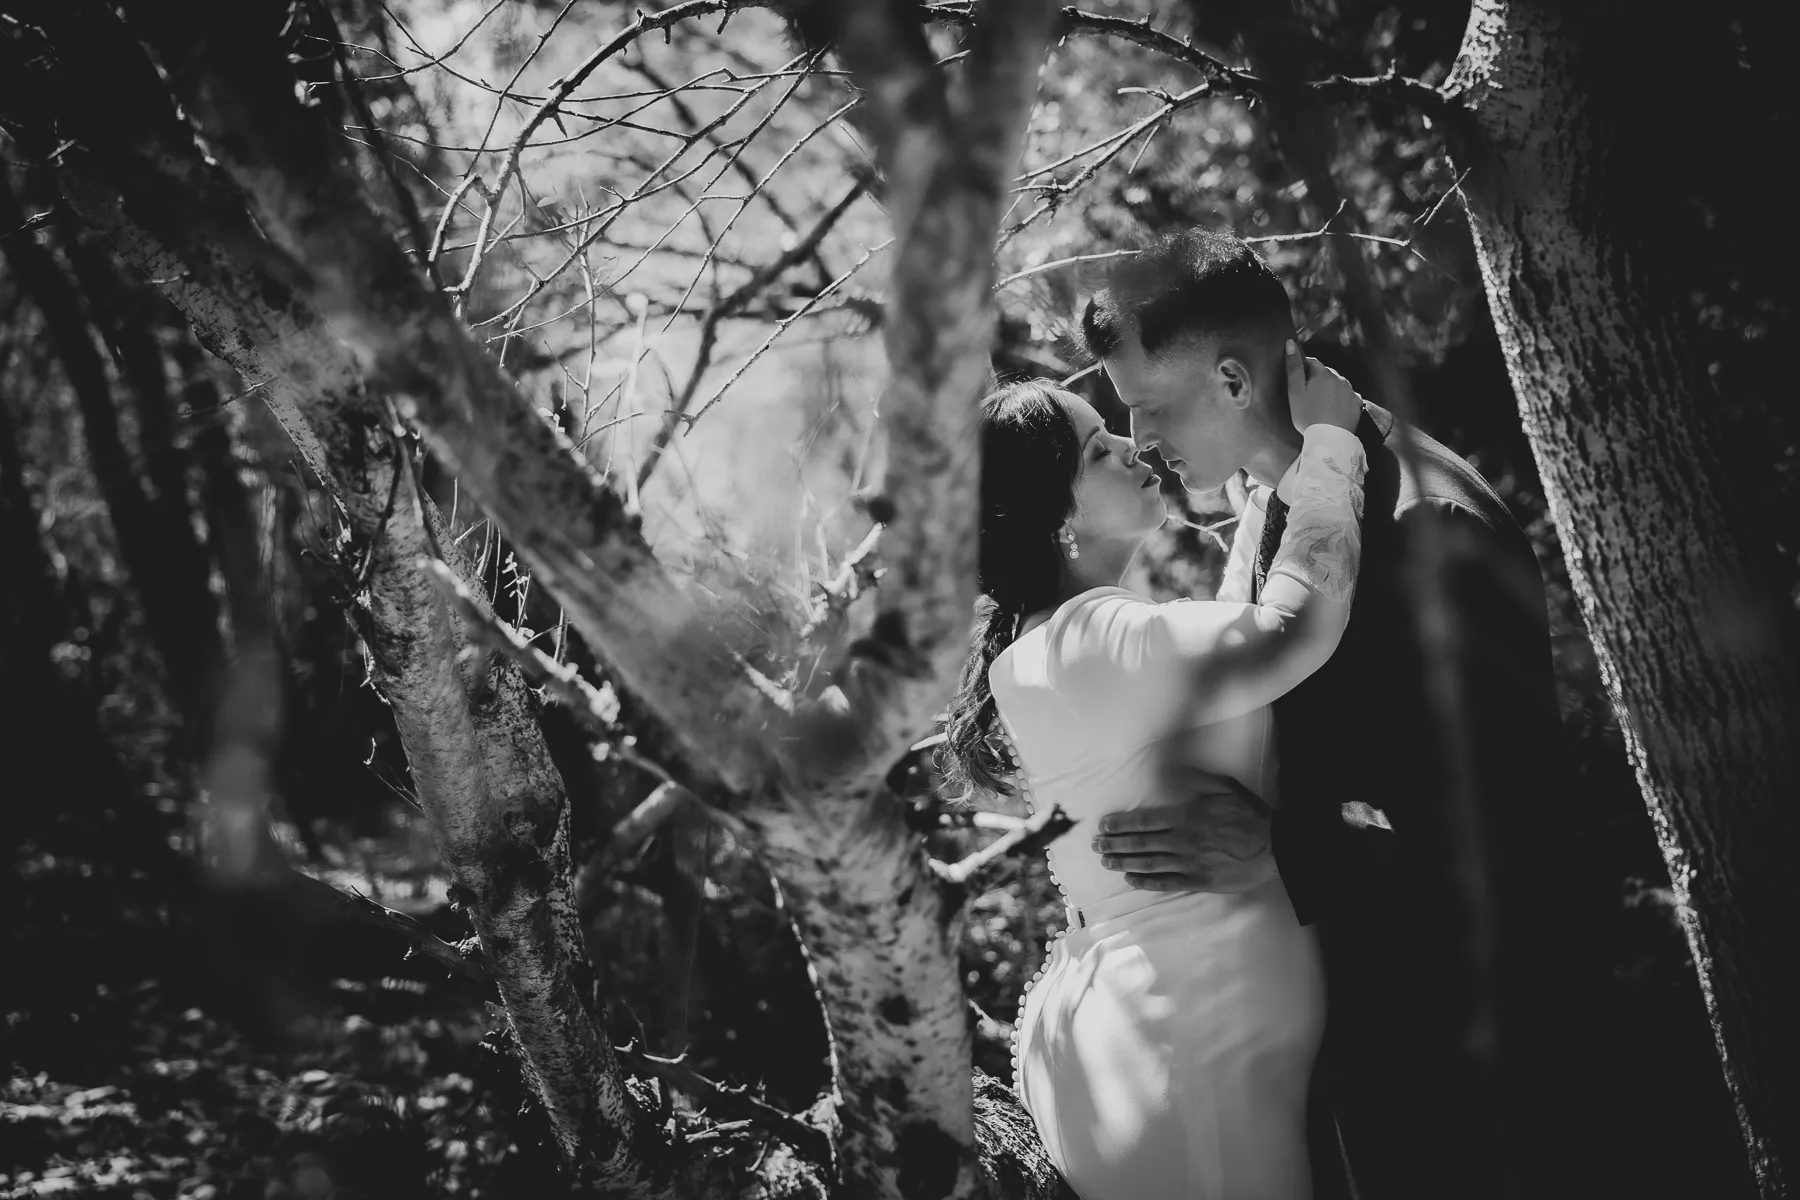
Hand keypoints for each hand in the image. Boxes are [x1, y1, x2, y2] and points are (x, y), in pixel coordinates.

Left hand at [1091, 770, 1275, 893]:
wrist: (1275, 848)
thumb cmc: (1250, 816)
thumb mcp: (1225, 787)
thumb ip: (1195, 779)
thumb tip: (1171, 770)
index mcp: (1186, 816)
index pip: (1144, 821)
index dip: (1120, 824)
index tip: (1103, 826)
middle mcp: (1182, 841)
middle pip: (1140, 843)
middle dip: (1114, 844)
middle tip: (1095, 846)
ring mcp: (1189, 863)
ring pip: (1148, 864)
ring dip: (1124, 863)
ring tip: (1106, 862)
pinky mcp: (1199, 881)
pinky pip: (1166, 883)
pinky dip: (1146, 882)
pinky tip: (1131, 880)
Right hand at [1286, 339, 1362, 432]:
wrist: (1329, 439)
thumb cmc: (1308, 416)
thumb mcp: (1295, 392)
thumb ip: (1293, 367)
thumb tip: (1290, 343)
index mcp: (1323, 373)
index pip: (1311, 362)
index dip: (1303, 370)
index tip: (1298, 382)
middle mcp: (1339, 378)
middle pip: (1325, 373)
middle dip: (1317, 380)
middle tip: (1308, 396)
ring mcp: (1350, 391)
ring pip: (1337, 384)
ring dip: (1330, 389)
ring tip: (1320, 405)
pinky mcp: (1357, 404)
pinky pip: (1347, 396)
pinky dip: (1340, 400)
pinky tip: (1333, 410)